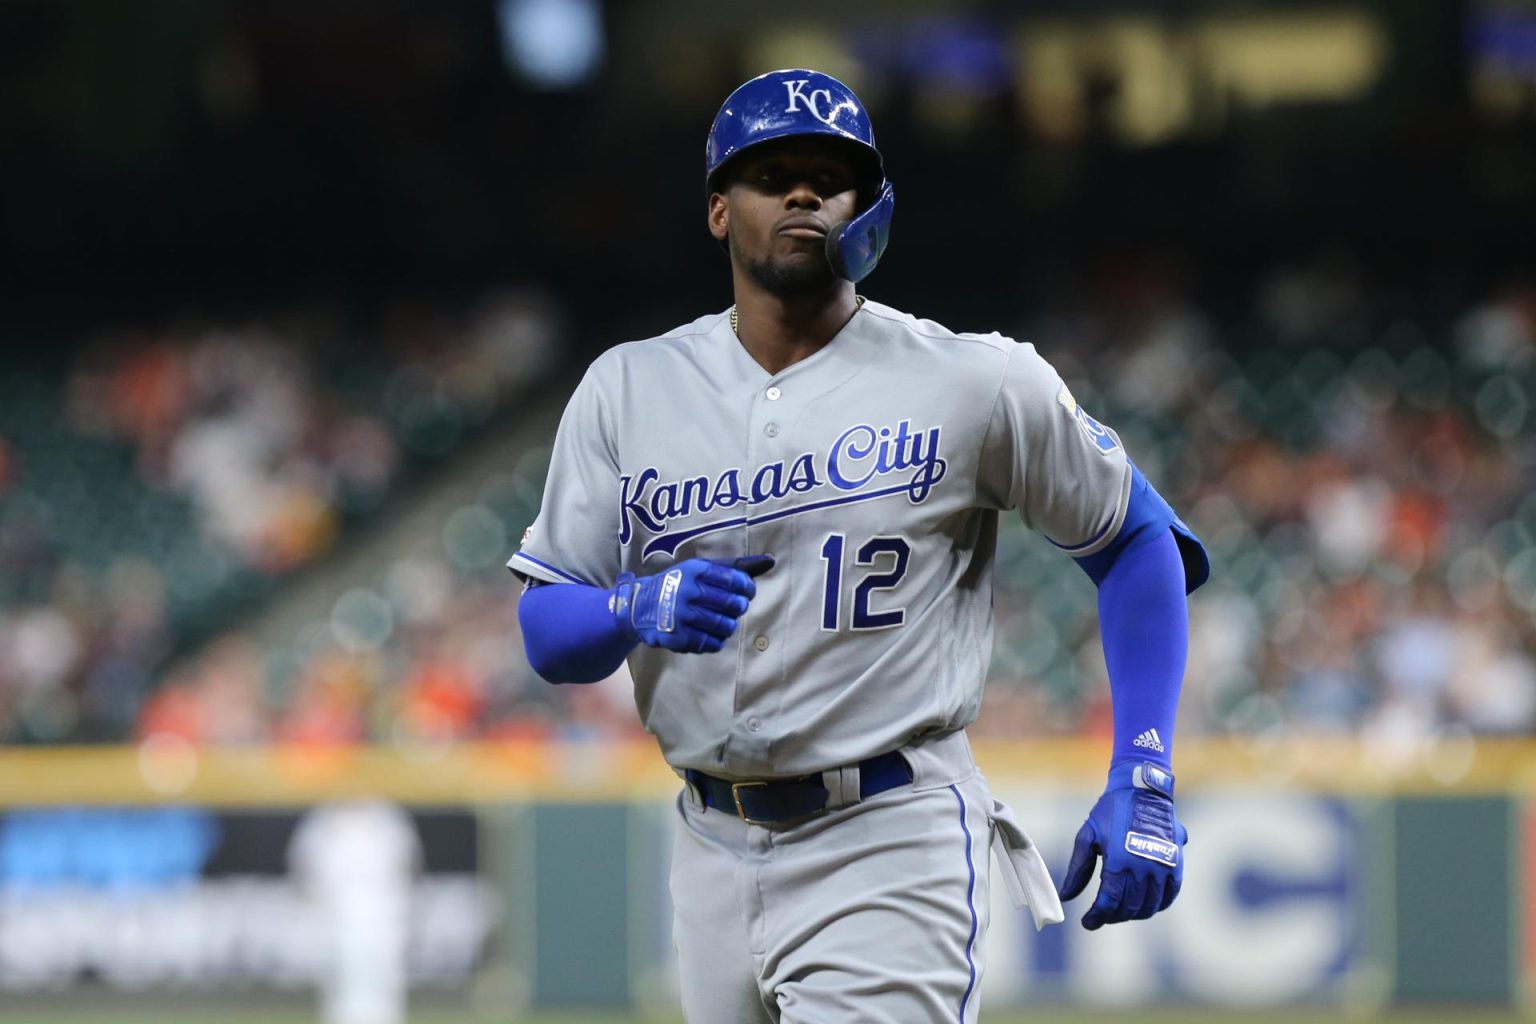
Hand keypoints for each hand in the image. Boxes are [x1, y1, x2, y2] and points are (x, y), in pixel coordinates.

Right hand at [611, 555, 773, 653]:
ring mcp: (682, 616)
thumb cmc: (680, 584)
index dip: (747, 589)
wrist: (640, 607)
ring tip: (719, 621)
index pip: (738, 581)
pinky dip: (715, 641)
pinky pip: (712, 644)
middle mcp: (688, 591)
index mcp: (696, 570)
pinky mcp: (678, 637)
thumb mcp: (702, 569)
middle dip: (738, 608)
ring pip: (726, 627)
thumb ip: (735, 567)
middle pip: (735, 605)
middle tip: (732, 608)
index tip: (745, 593)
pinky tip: (706, 633)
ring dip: (728, 626)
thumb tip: (770, 561)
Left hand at [1059, 761, 1187, 929]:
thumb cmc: (1111, 810)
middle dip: (1112, 917)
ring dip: (1133, 914)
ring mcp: (1162, 867)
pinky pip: (1169, 896)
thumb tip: (1067, 896)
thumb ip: (1078, 868)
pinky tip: (1144, 906)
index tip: (1087, 923)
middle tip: (1102, 916)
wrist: (1144, 790)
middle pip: (1129, 907)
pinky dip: (1157, 906)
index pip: (1109, 901)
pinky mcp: (1176, 864)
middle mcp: (1143, 867)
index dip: (1097, 916)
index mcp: (1119, 861)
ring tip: (1120, 912)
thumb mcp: (1088, 835)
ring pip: (1149, 906)